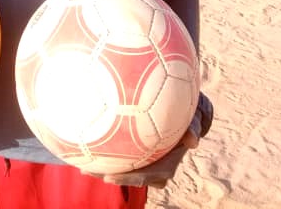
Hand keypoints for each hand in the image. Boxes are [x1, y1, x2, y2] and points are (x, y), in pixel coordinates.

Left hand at [82, 93, 212, 188]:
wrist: (186, 102)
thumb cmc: (192, 106)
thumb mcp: (198, 111)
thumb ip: (196, 123)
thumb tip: (193, 141)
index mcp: (170, 159)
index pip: (150, 174)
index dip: (131, 178)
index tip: (111, 177)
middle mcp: (156, 161)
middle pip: (132, 175)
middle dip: (110, 174)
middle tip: (88, 171)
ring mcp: (147, 155)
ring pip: (125, 166)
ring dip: (103, 167)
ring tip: (81, 164)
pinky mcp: (138, 147)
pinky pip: (121, 151)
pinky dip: (105, 149)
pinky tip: (85, 140)